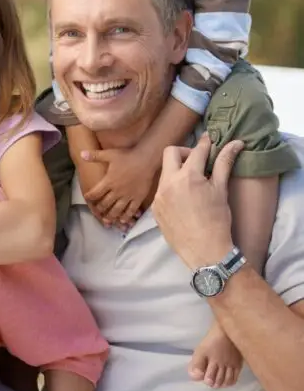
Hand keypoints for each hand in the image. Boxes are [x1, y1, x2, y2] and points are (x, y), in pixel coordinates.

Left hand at [82, 144, 154, 227]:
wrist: (146, 159)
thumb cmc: (127, 156)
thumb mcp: (109, 154)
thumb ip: (95, 156)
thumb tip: (81, 153)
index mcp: (108, 182)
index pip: (95, 193)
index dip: (90, 197)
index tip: (87, 198)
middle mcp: (116, 191)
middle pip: (105, 204)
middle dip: (100, 209)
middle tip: (97, 212)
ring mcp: (127, 196)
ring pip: (117, 210)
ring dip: (111, 216)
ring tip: (107, 222)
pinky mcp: (137, 198)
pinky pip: (131, 210)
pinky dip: (126, 216)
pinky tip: (123, 221)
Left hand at [152, 135, 243, 268]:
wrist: (205, 251)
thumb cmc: (217, 220)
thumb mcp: (221, 190)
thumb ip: (224, 163)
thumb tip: (235, 143)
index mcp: (187, 177)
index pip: (196, 150)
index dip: (205, 143)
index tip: (210, 140)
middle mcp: (168, 183)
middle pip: (170, 152)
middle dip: (184, 152)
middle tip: (198, 163)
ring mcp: (159, 196)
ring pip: (164, 172)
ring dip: (177, 171)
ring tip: (192, 183)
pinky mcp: (155, 209)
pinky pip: (161, 189)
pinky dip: (172, 187)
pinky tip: (184, 199)